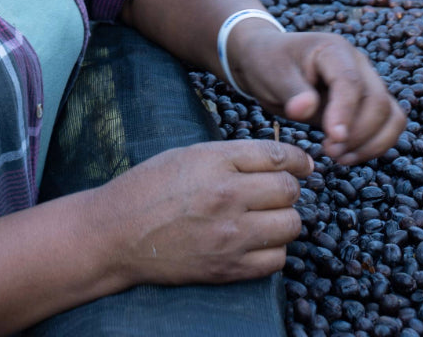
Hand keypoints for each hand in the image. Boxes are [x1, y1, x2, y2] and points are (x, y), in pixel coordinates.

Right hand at [100, 139, 311, 288]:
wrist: (118, 232)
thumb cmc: (148, 187)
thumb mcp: (187, 155)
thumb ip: (230, 156)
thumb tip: (275, 160)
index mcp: (215, 161)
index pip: (278, 155)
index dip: (299, 159)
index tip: (304, 164)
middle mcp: (228, 195)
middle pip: (289, 190)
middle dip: (288, 188)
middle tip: (276, 191)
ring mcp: (231, 234)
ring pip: (291, 225)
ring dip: (284, 219)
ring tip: (266, 216)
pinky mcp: (230, 268)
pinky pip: (277, 258)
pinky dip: (273, 249)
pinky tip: (255, 240)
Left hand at [230, 24, 406, 164]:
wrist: (266, 59)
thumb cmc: (268, 62)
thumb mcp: (272, 73)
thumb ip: (292, 91)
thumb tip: (306, 109)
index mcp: (333, 50)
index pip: (350, 82)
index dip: (345, 112)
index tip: (332, 138)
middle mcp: (357, 64)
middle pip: (378, 102)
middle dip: (358, 133)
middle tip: (329, 151)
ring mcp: (366, 82)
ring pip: (391, 116)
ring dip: (371, 143)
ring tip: (338, 156)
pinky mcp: (366, 103)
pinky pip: (387, 125)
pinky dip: (374, 144)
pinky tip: (347, 155)